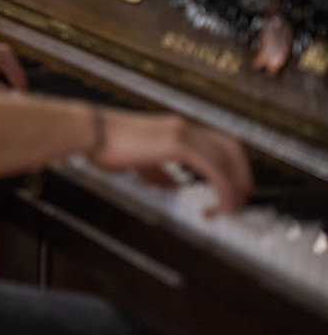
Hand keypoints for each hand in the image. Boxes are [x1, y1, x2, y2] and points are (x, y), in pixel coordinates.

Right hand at [90, 109, 252, 215]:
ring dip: (235, 186)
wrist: (92, 133)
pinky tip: (218, 205)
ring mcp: (183, 133)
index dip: (232, 165)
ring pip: (227, 160)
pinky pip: (214, 170)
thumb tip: (172, 185)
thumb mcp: (141, 160)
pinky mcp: (178, 145)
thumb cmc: (108, 144)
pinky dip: (223, 189)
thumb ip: (160, 171)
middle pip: (232, 148)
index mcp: (178, 127)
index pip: (220, 142)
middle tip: (241, 200)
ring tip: (231, 207)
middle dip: (242, 175)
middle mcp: (185, 126)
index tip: (233, 186)